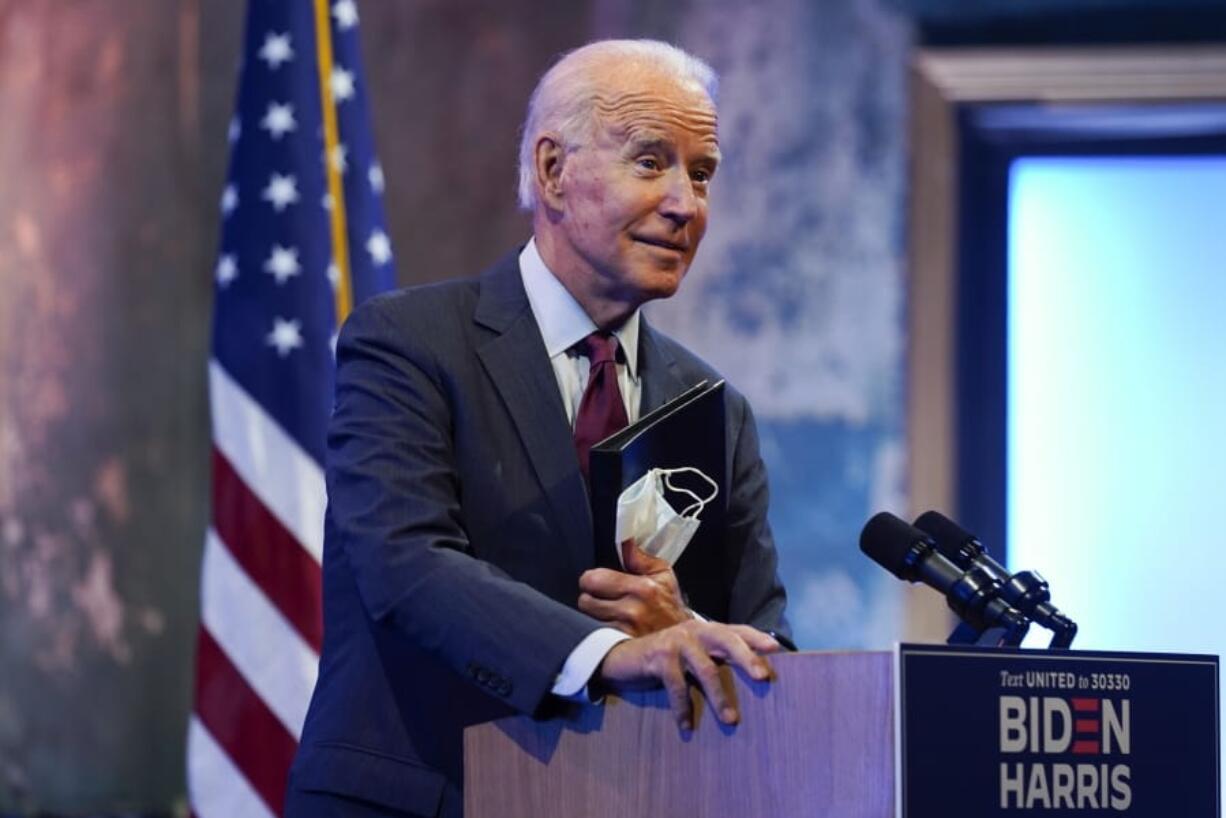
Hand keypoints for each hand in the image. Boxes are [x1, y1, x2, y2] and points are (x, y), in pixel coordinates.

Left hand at [578, 541, 688, 635]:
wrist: (684, 642)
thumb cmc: (671, 607)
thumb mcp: (663, 576)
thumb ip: (639, 557)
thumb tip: (624, 539)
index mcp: (642, 588)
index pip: (593, 578)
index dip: (592, 580)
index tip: (597, 583)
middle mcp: (632, 610)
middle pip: (585, 601)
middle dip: (590, 599)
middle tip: (602, 600)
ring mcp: (625, 632)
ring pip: (586, 620)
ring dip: (593, 618)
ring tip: (607, 616)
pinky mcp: (620, 649)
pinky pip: (594, 637)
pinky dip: (597, 634)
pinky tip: (609, 631)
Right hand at [595, 619, 778, 729]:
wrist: (624, 659)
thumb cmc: (666, 660)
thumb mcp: (691, 656)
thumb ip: (714, 658)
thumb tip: (750, 676)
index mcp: (706, 630)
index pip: (736, 630)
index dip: (755, 638)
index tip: (776, 648)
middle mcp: (694, 630)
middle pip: (726, 640)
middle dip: (746, 657)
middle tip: (762, 676)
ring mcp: (676, 642)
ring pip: (705, 669)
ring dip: (719, 697)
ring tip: (731, 720)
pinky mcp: (659, 657)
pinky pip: (677, 686)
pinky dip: (683, 708)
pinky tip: (686, 726)